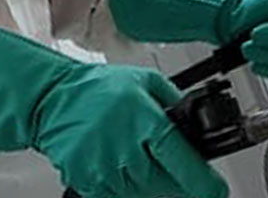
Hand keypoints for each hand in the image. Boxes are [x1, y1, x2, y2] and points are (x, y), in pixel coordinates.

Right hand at [0, 14, 227, 197]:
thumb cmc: (95, 89)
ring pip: (145, 195)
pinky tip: (124, 168)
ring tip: (142, 161)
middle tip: (179, 173)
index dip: (205, 183)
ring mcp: (105, 168)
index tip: (217, 192)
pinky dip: (129, 188)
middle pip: (167, 185)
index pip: (183, 161)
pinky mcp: (89, 182)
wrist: (49, 99)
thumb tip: (196, 120)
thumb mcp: (143, 81)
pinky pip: (119, 197)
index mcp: (144, 120)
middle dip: (180, 184)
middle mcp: (126, 147)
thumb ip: (174, 100)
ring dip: (153, 186)